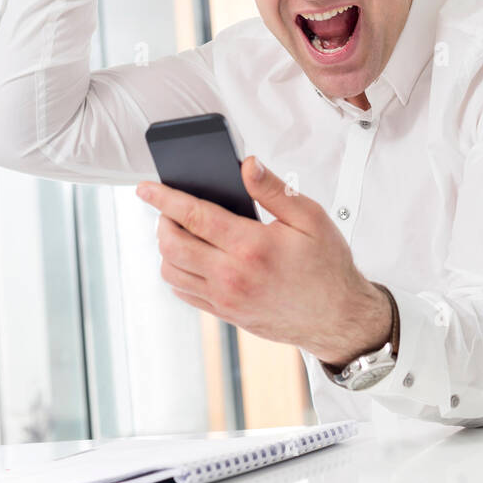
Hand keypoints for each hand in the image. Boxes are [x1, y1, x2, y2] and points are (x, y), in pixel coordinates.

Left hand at [136, 156, 391, 365]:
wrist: (338, 317)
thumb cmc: (327, 265)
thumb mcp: (310, 217)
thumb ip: (274, 189)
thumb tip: (247, 164)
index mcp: (252, 247)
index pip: (193, 216)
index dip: (164, 198)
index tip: (145, 187)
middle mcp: (232, 277)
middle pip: (172, 246)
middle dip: (162, 221)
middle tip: (169, 207)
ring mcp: (227, 299)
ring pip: (172, 271)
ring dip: (167, 247)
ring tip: (181, 229)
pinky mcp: (227, 315)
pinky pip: (185, 292)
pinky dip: (178, 271)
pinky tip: (192, 256)